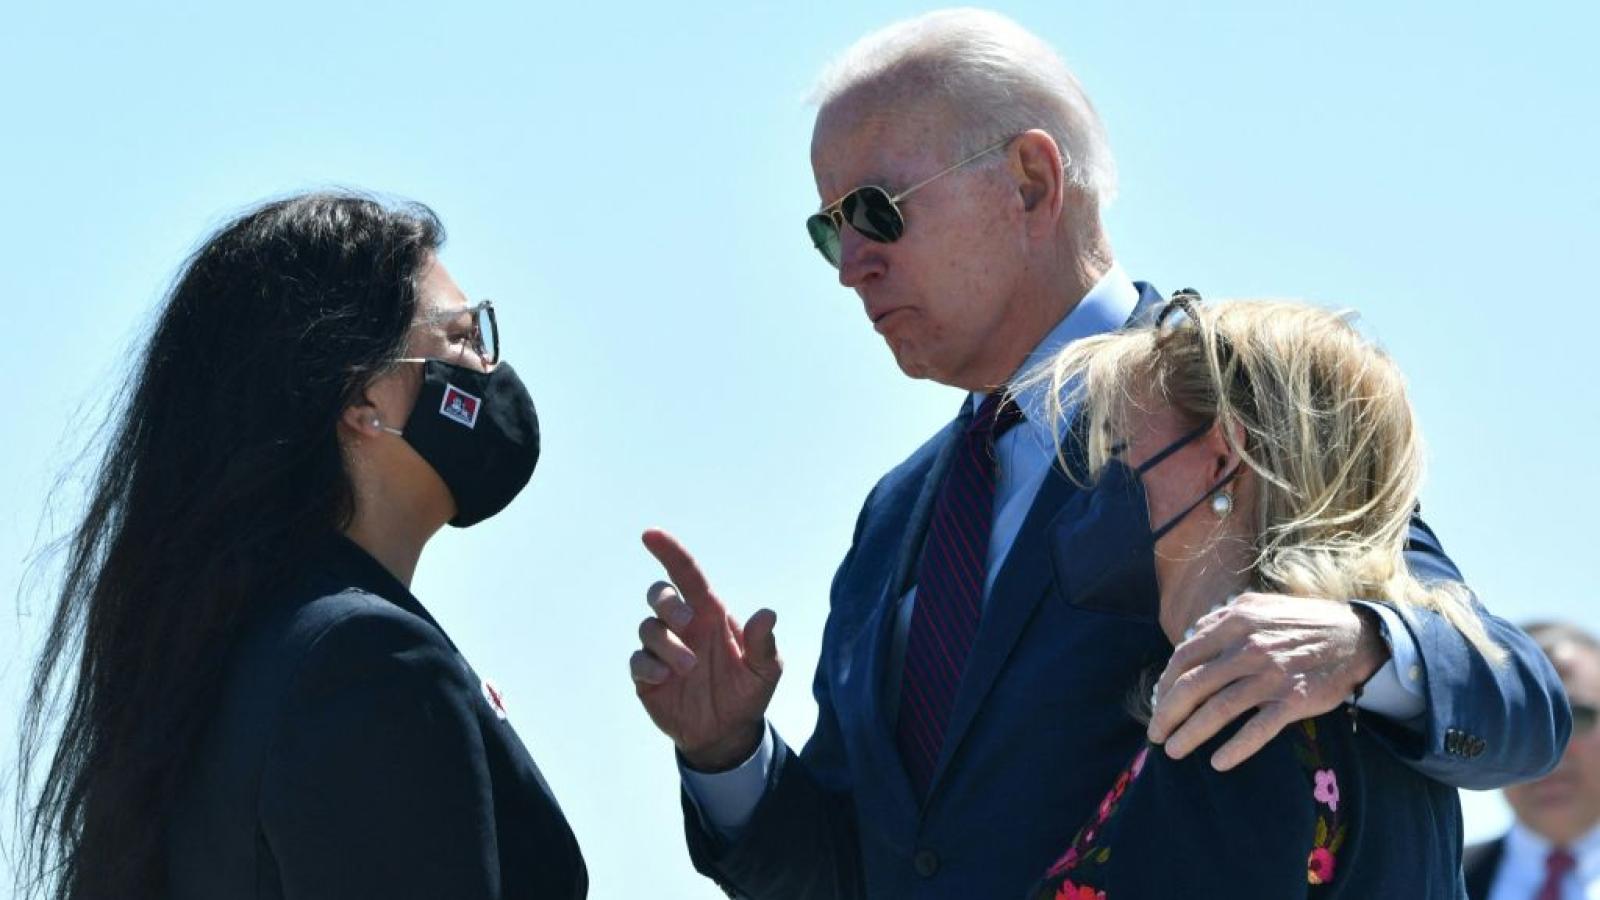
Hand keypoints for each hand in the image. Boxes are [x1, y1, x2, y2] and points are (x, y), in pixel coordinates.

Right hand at [631, 528, 781, 770]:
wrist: (727, 733)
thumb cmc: (747, 692)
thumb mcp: (765, 671)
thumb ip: (764, 644)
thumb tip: (767, 614)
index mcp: (710, 615)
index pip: (687, 575)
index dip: (669, 552)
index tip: (650, 534)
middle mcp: (683, 627)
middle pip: (659, 594)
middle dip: (668, 602)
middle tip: (688, 624)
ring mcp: (663, 650)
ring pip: (648, 627)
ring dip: (667, 643)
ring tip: (688, 668)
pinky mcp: (648, 675)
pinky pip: (637, 659)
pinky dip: (648, 665)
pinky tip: (665, 679)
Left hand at [1147, 593, 1387, 770]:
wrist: (1356, 637)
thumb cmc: (1301, 623)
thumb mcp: (1258, 607)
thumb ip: (1221, 620)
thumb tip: (1187, 640)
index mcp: (1235, 621)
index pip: (1184, 656)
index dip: (1165, 683)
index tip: (1157, 701)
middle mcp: (1249, 647)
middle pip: (1193, 685)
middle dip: (1167, 713)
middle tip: (1156, 734)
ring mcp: (1272, 675)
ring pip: (1218, 709)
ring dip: (1190, 734)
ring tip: (1174, 751)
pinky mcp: (1295, 700)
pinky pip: (1258, 729)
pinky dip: (1236, 748)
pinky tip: (1218, 762)